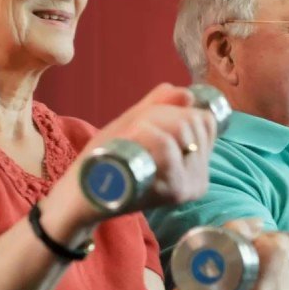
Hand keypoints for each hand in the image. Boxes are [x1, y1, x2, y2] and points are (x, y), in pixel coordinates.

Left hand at [64, 83, 218, 219]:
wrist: (83, 196)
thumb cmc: (108, 160)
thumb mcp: (136, 125)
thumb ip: (160, 105)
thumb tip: (188, 94)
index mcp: (196, 164)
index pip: (205, 120)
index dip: (177, 109)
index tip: (149, 121)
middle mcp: (199, 178)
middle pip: (193, 121)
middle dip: (160, 113)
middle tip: (134, 130)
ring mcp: (188, 186)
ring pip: (181, 128)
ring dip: (150, 121)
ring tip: (129, 139)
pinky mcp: (173, 192)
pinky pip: (167, 145)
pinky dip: (146, 133)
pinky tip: (130, 139)